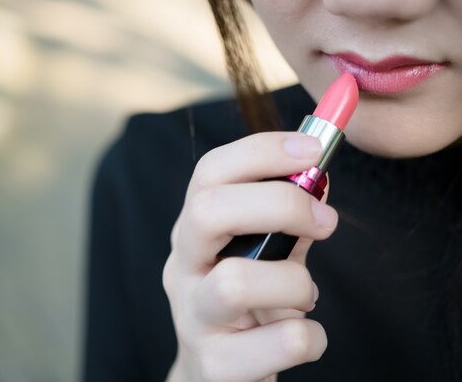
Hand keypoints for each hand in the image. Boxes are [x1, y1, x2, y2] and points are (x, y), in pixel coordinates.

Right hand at [163, 132, 337, 381]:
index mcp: (193, 234)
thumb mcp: (259, 256)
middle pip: (208, 211)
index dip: (260, 151)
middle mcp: (182, 270)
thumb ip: (285, 220)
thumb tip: (320, 174)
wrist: (217, 378)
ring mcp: (193, 318)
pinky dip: (310, 337)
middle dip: (278, 204)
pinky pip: (281, 342)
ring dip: (294, 283)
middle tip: (326, 220)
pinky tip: (303, 337)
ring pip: (235, 282)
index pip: (209, 174)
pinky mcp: (216, 367)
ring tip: (304, 296)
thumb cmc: (246, 307)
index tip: (314, 148)